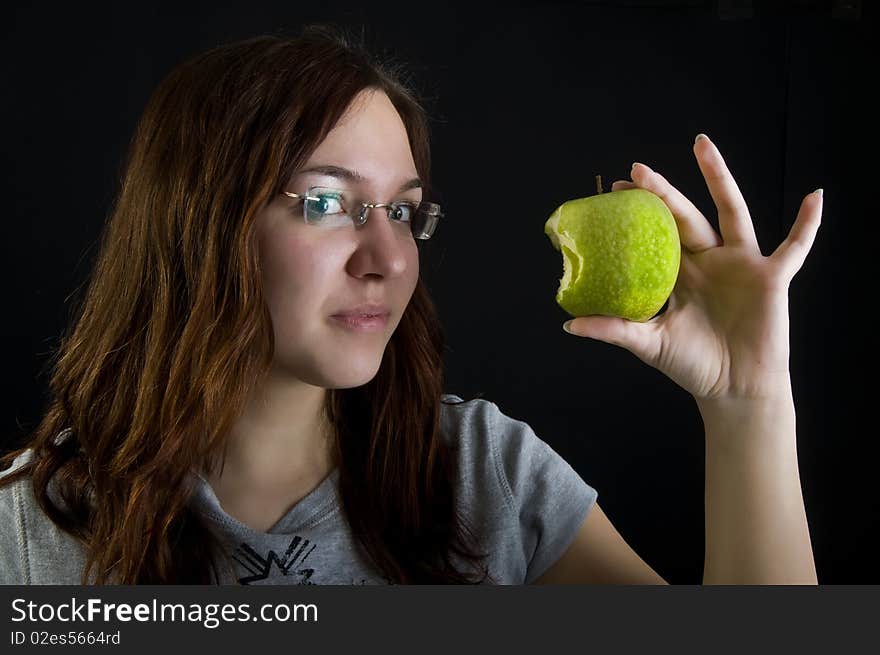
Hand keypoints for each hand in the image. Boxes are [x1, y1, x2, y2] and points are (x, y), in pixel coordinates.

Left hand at [563, 134, 822, 400]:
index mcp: (679, 273)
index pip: (656, 233)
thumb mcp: (648, 343)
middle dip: (662, 191)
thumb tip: (568, 325)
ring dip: (719, 178)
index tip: (616, 188)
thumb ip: (613, 329)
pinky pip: (795, 246)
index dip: (639, 210)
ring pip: (731, 211)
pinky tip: (816, 196)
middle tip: (637, 168)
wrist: (733, 389)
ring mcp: (741, 264)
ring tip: (701, 144)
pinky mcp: (772, 277)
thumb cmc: (693, 365)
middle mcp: (708, 261)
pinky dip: (807, 224)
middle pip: (685, 216)